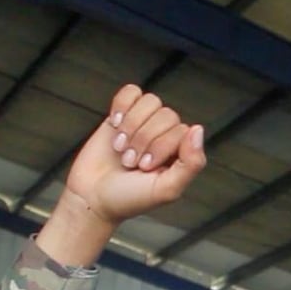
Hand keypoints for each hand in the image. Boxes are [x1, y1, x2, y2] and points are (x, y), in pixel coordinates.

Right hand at [38, 85, 206, 266]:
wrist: (92, 196)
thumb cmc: (130, 198)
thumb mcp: (166, 189)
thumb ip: (191, 163)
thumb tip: (198, 129)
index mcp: (181, 153)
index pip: (181, 130)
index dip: (160, 146)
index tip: (144, 168)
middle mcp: (166, 135)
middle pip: (166, 115)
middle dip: (143, 139)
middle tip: (129, 162)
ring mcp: (144, 123)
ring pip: (150, 101)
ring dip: (132, 125)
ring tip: (120, 147)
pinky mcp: (122, 114)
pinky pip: (132, 91)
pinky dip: (122, 105)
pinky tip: (115, 124)